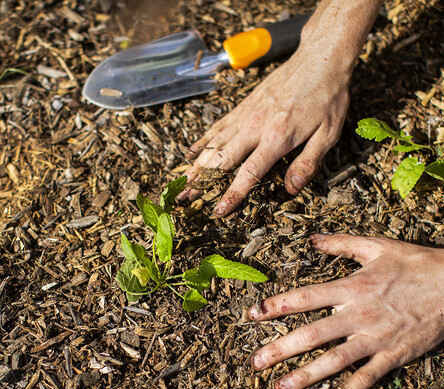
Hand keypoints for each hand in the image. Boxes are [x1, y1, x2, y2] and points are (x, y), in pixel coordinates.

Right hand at [177, 45, 349, 216]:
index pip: (249, 173)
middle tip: (183, 198)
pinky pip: (217, 126)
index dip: (232, 194)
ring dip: (196, 165)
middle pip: (221, 160)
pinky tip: (191, 152)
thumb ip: (308, 162)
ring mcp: (245, 115)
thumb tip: (291, 189)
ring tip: (181, 181)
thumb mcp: (328, 134)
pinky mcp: (242, 106)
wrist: (320, 58)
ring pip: (213, 144)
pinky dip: (202, 140)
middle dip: (201, 182)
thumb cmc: (327, 97)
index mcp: (277, 138)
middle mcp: (255, 127)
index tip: (218, 210)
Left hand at [249, 234, 443, 388]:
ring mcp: (376, 338)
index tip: (251, 315)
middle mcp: (359, 314)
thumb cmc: (416, 264)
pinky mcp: (394, 355)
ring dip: (306, 376)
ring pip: (335, 361)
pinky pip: (367, 378)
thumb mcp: (377, 246)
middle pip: (313, 334)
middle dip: (281, 349)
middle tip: (255, 362)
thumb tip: (312, 239)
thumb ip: (341, 244)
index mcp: (352, 287)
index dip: (276, 306)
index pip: (304, 297)